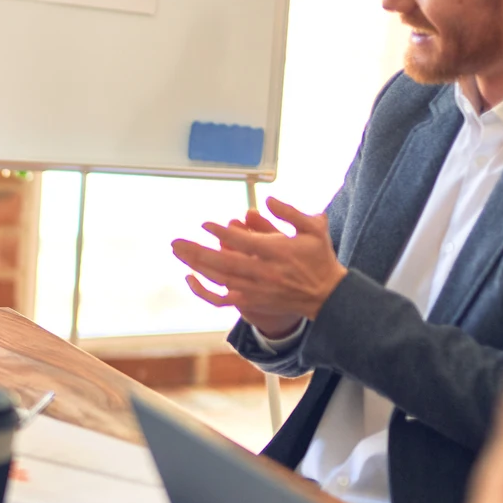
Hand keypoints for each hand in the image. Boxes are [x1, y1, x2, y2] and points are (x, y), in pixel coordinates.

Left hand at [173, 197, 346, 338]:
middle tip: (176, 241)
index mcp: (279, 253)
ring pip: (220, 279)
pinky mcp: (251, 302)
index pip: (245, 242)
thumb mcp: (313, 229)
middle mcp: (264, 273)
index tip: (204, 224)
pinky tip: (190, 279)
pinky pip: (221, 300)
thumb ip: (291, 213)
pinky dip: (203, 292)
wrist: (326, 296)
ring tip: (178, 252)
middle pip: (225, 263)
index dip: (223, 234)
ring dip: (196, 266)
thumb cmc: (318, 258)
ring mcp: (255, 290)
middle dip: (198, 252)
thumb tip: (267, 199)